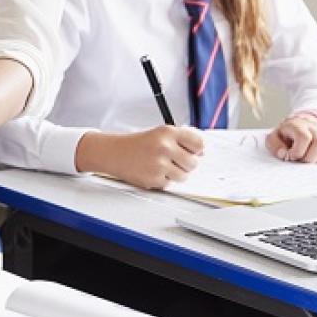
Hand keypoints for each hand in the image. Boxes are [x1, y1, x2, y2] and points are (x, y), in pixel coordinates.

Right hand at [75, 126, 204, 189]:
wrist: (113, 152)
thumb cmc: (136, 144)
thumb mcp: (158, 134)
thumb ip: (180, 141)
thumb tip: (202, 153)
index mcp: (167, 132)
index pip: (199, 143)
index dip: (197, 149)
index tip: (192, 151)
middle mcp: (164, 146)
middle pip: (193, 163)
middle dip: (184, 164)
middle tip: (171, 160)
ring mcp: (159, 164)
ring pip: (184, 176)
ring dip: (175, 174)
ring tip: (160, 166)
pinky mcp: (154, 179)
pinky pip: (170, 184)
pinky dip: (162, 180)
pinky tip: (151, 171)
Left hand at [266, 114, 316, 163]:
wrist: (298, 126)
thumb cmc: (285, 135)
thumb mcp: (273, 138)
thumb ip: (274, 145)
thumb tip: (284, 154)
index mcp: (297, 125)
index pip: (304, 137)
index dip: (298, 151)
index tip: (291, 157)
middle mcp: (313, 128)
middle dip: (310, 158)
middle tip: (300, 162)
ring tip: (309, 163)